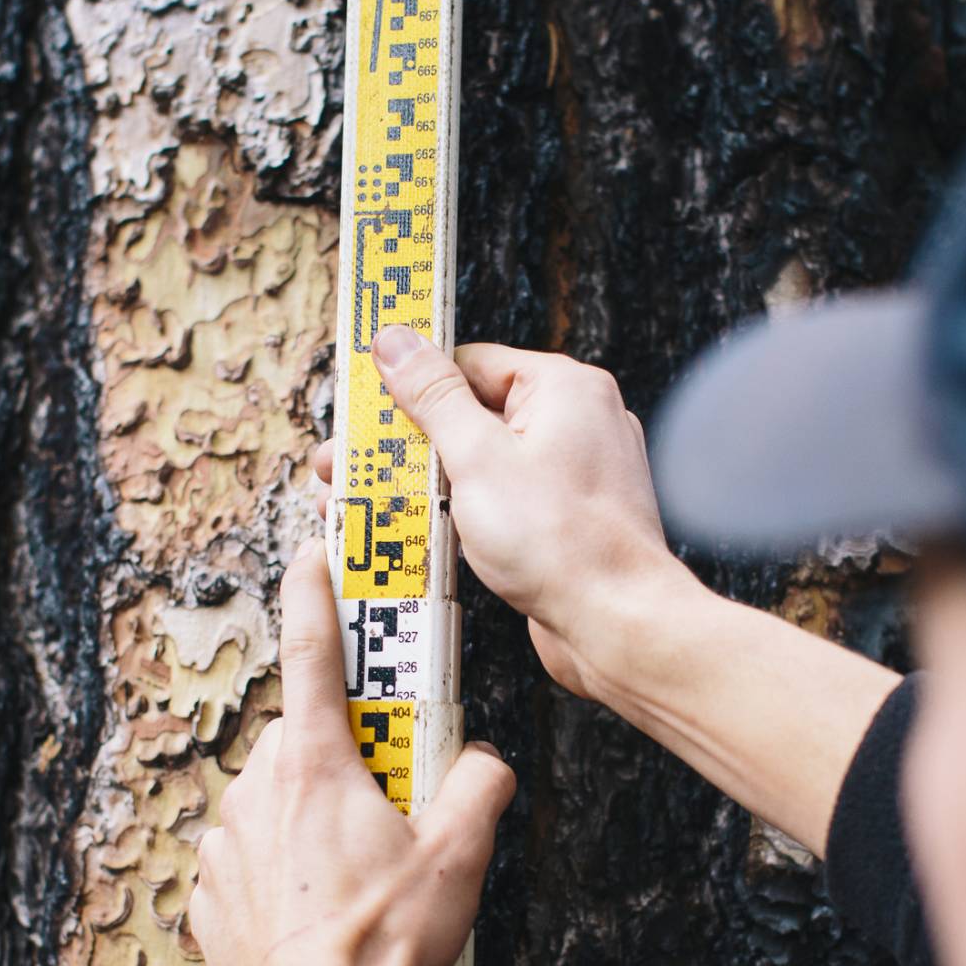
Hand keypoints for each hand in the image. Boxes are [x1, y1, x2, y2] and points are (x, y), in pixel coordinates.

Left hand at [190, 538, 514, 965]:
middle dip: (354, 760)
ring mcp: (227, 842)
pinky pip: (255, 852)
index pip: (311, 652)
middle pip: (312, 741)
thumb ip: (480, 788)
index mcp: (316, 767)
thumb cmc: (374, 950)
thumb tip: (485, 763)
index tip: (314, 555)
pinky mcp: (211, 889)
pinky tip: (322, 908)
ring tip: (361, 878)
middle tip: (396, 809)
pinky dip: (286, 865)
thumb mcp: (456, 861)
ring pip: (281, 799)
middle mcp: (260, 791)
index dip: (315, 592)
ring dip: (319, 817)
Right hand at [312, 328, 687, 699]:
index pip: (469, 363)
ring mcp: (573, 473)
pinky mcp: (565, 519)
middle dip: (406, 443)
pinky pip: (502, 500)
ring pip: (483, 462)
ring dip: (427, 481)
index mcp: (564, 388)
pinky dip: (462, 512)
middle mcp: (576, 422)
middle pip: (470, 413)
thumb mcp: (477, 458)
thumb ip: (433, 396)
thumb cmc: (561, 543)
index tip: (363, 409)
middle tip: (349, 464)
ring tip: (370, 502)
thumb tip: (397, 341)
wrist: (616, 623)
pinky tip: (421, 532)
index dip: (409, 386)